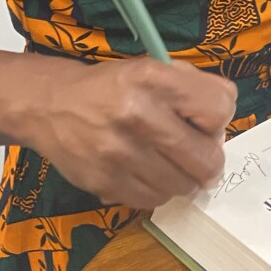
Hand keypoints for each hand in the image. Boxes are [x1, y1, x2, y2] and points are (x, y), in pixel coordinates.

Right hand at [29, 56, 235, 209]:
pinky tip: (147, 173)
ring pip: (182, 186)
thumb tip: (220, 130)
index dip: (218, 119)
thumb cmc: (110, 87)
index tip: (205, 122)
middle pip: (206, 159)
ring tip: (168, 162)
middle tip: (198, 156)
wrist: (50, 106)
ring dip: (183, 178)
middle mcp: (137, 114)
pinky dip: (158, 191)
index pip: (219, 109)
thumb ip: (193, 89)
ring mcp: (119, 153)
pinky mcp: (105, 183)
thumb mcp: (151, 69)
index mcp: (152, 78)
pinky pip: (154, 200)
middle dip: (209, 161)